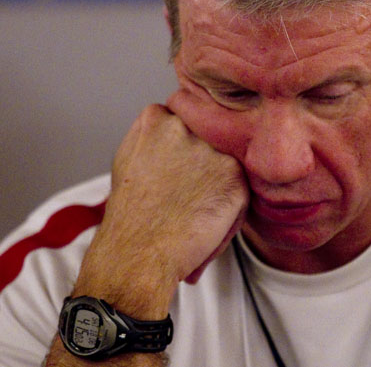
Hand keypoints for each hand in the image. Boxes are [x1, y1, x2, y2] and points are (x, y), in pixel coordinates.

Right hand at [72, 104, 248, 317]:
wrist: (139, 254)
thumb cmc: (133, 215)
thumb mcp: (130, 158)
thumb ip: (155, 134)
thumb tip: (174, 123)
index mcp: (156, 118)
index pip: (183, 117)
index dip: (183, 147)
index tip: (176, 168)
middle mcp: (185, 126)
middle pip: (208, 136)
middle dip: (202, 160)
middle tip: (185, 191)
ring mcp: (212, 149)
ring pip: (226, 162)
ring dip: (217, 183)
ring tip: (191, 209)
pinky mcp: (234, 175)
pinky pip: (240, 189)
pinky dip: (228, 209)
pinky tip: (203, 221)